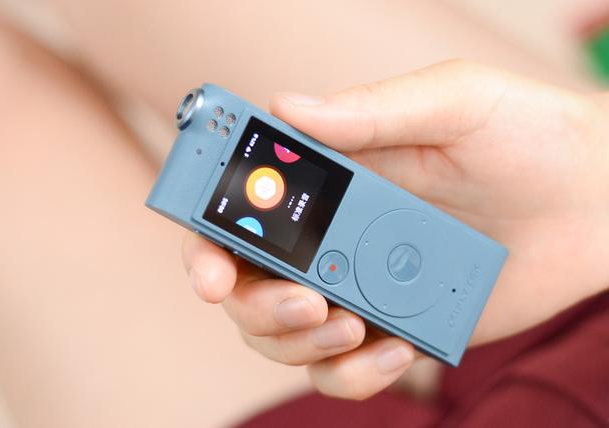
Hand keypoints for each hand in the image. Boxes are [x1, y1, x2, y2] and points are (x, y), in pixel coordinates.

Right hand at [182, 60, 608, 398]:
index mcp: (332, 178)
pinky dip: (354, 374)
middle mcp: (333, 235)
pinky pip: (346, 370)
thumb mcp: (452, 102)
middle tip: (304, 301)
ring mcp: (361, 286)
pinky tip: (394, 350)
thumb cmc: (527, 135)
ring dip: (299, 343)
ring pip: (286, 336)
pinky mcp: (395, 328)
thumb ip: (369, 108)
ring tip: (348, 325)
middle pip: (249, 285)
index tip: (209, 268)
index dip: (207, 239)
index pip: (244, 210)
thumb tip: (285, 106)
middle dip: (255, 304)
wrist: (596, 199)